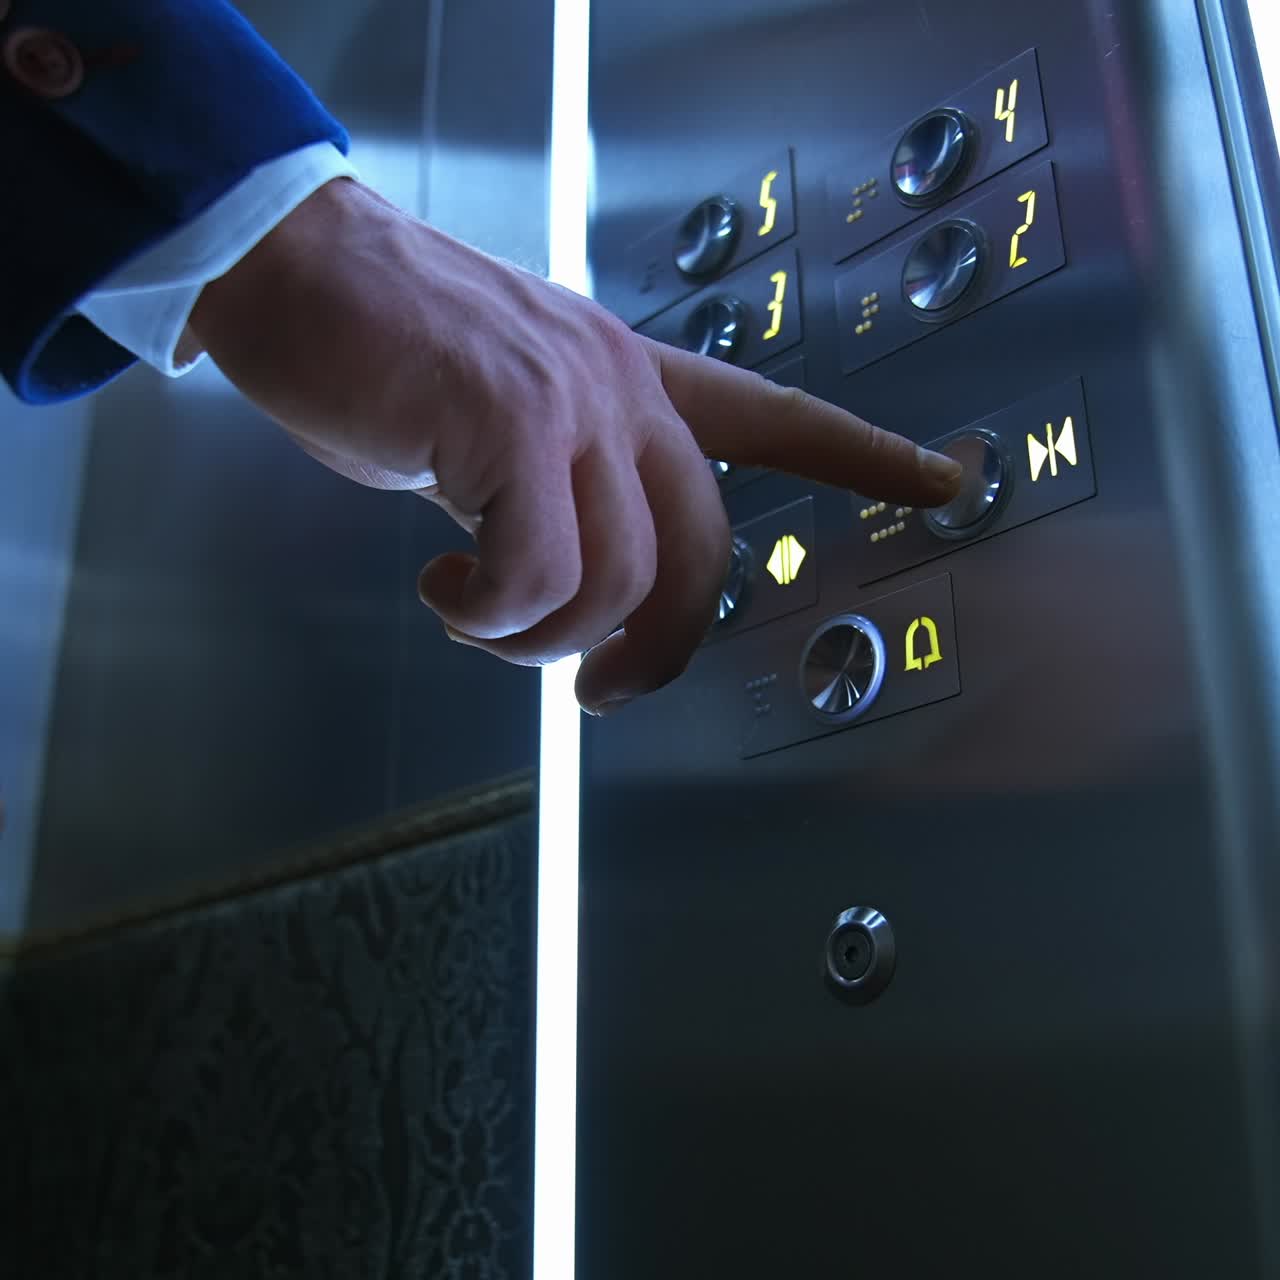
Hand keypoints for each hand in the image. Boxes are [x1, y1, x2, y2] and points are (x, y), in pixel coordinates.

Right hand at [188, 178, 962, 712]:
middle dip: (657, 647)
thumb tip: (552, 579)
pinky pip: (535, 572)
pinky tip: (445, 591)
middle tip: (596, 693)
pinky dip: (490, 614)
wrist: (291, 265)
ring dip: (539, 635)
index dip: (863, 457)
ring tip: (473, 612)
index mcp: (630, 375)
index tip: (944, 480)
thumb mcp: (492, 414)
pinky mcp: (507, 423)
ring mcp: (571, 401)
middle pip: (702, 549)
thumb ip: (546, 484)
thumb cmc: (383, 340)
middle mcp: (620, 386)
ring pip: (618, 577)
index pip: (773, 415)